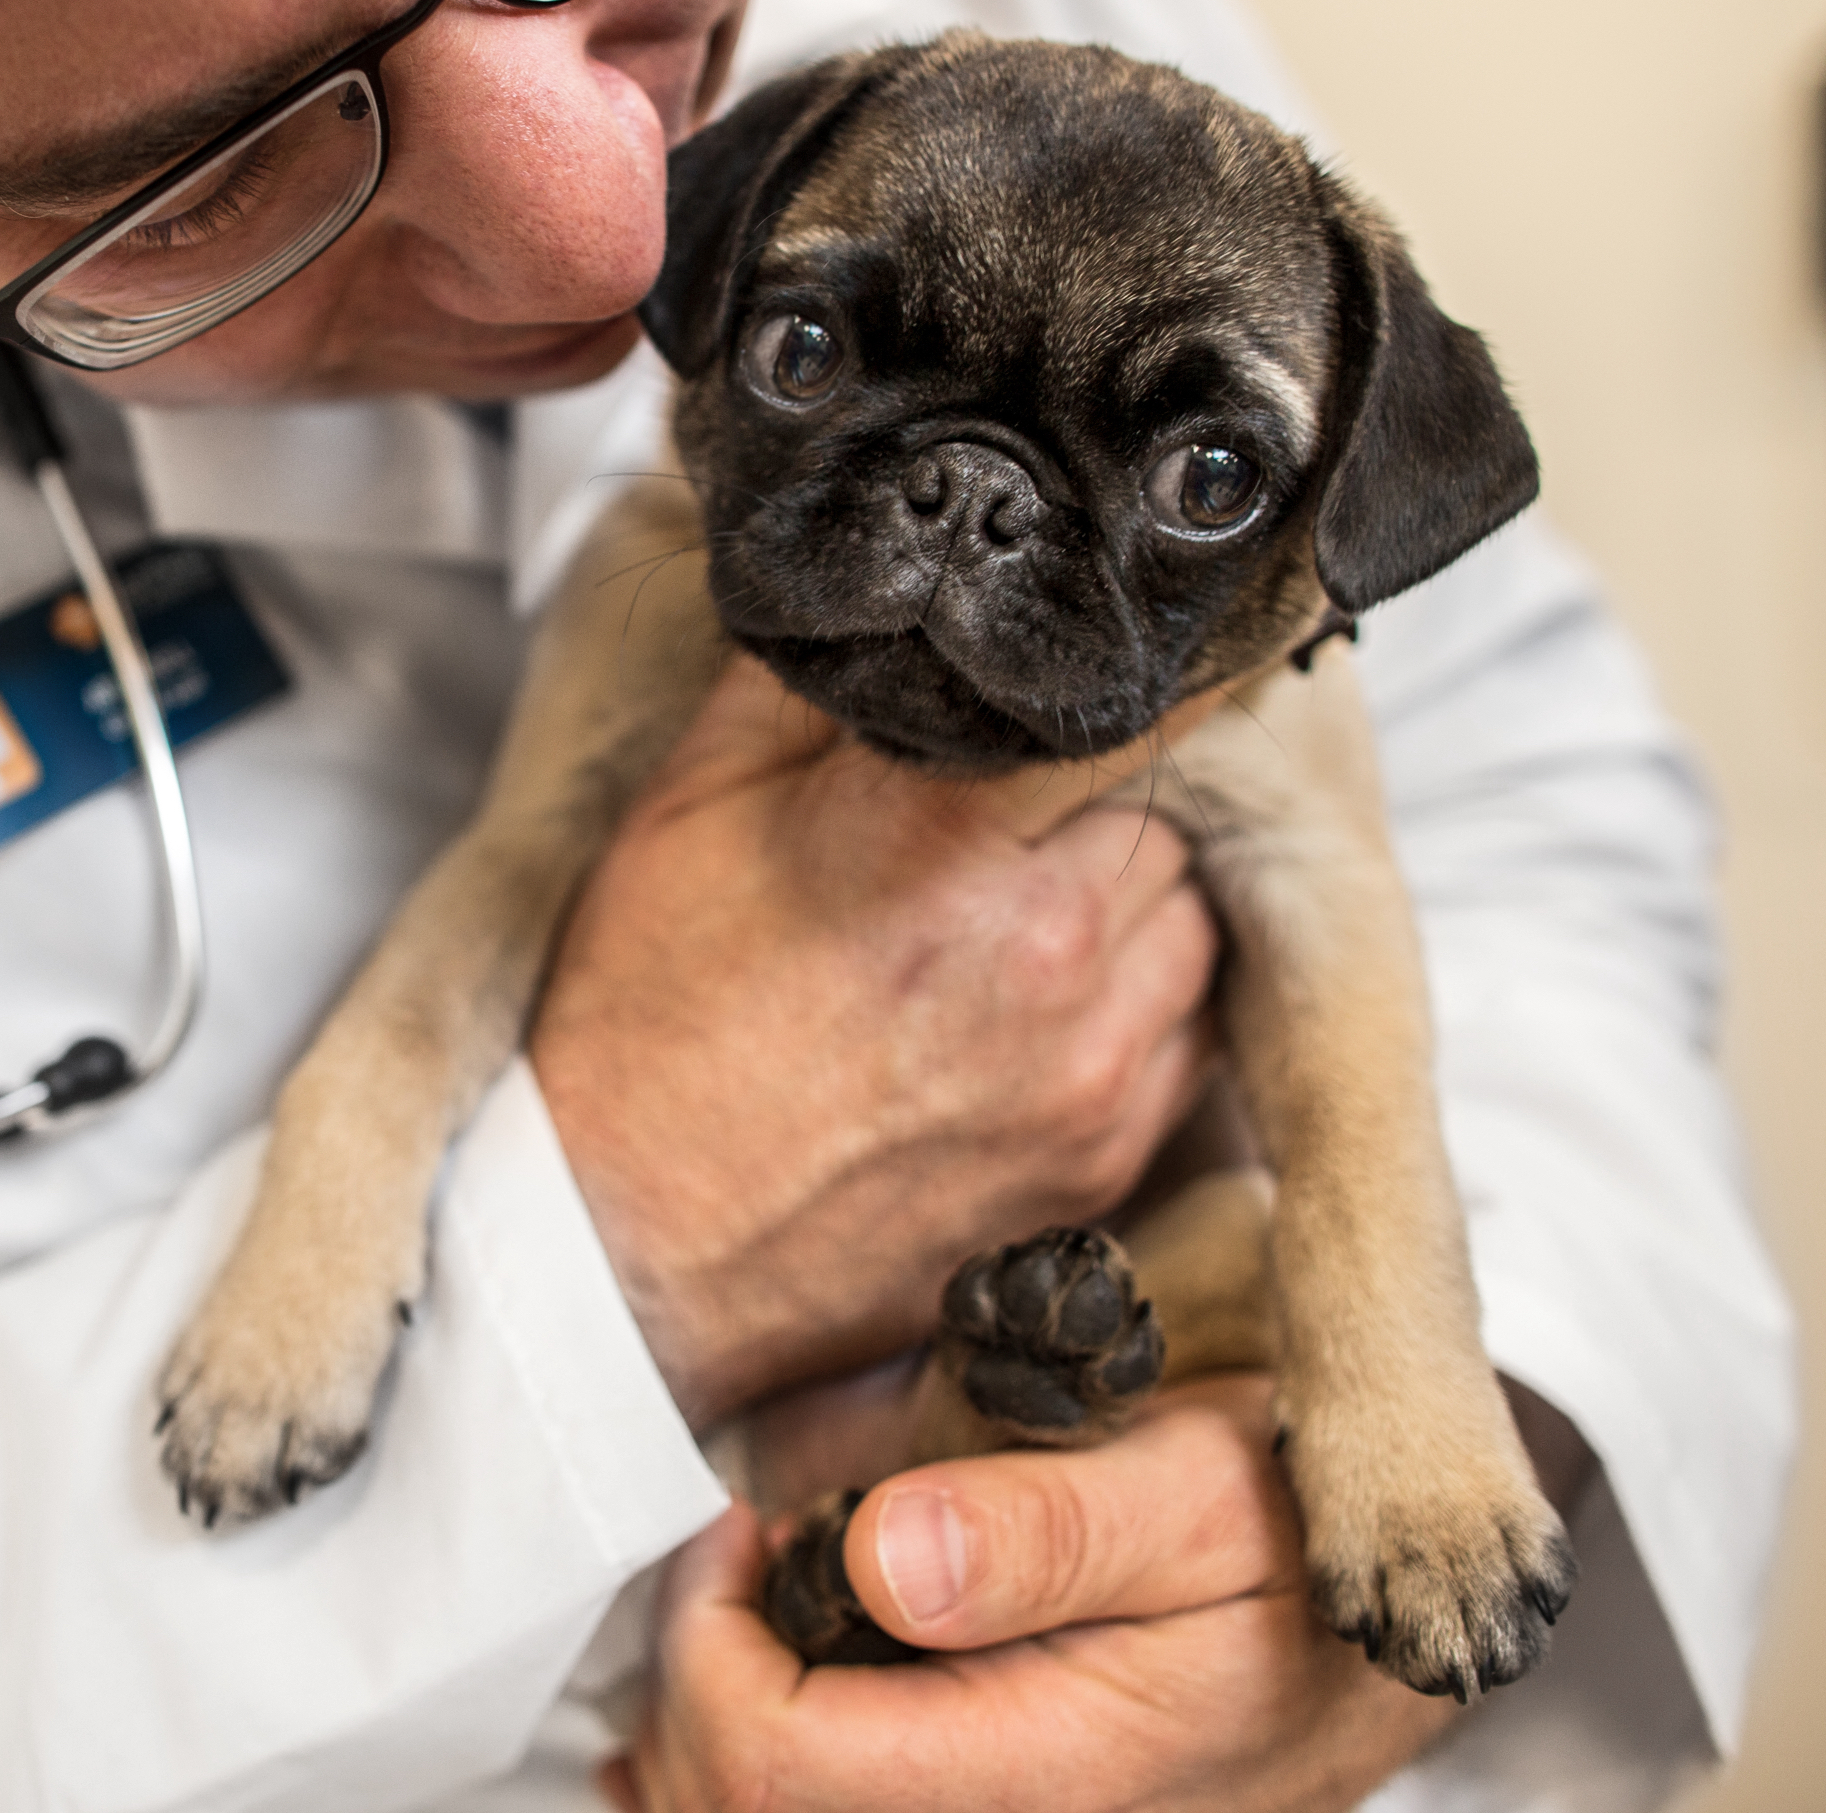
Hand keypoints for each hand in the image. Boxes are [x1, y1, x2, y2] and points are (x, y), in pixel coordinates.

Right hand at [531, 656, 1219, 1420]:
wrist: (626, 1253)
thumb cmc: (642, 1025)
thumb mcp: (689, 806)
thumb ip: (813, 679)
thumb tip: (897, 572)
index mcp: (939, 841)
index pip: (1134, 693)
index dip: (1155, 647)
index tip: (1157, 620)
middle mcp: (1050, 954)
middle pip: (1177, 795)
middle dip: (1119, 770)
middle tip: (1037, 771)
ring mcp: (1096, 1069)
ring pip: (1199, 908)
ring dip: (1145, 879)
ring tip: (1032, 885)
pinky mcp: (1111, 1157)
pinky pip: (1192, 1026)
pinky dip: (1145, 989)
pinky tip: (1042, 989)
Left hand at [600, 1379, 1455, 1812]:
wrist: (1394, 1611)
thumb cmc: (1302, 1528)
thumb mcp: (1201, 1487)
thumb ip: (1046, 1527)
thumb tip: (879, 1555)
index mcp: (1054, 1777)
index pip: (771, 1764)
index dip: (708, 1639)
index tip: (743, 1526)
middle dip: (693, 1688)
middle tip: (738, 1560)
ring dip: (712, 1734)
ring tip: (754, 1613)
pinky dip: (754, 1766)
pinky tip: (765, 1689)